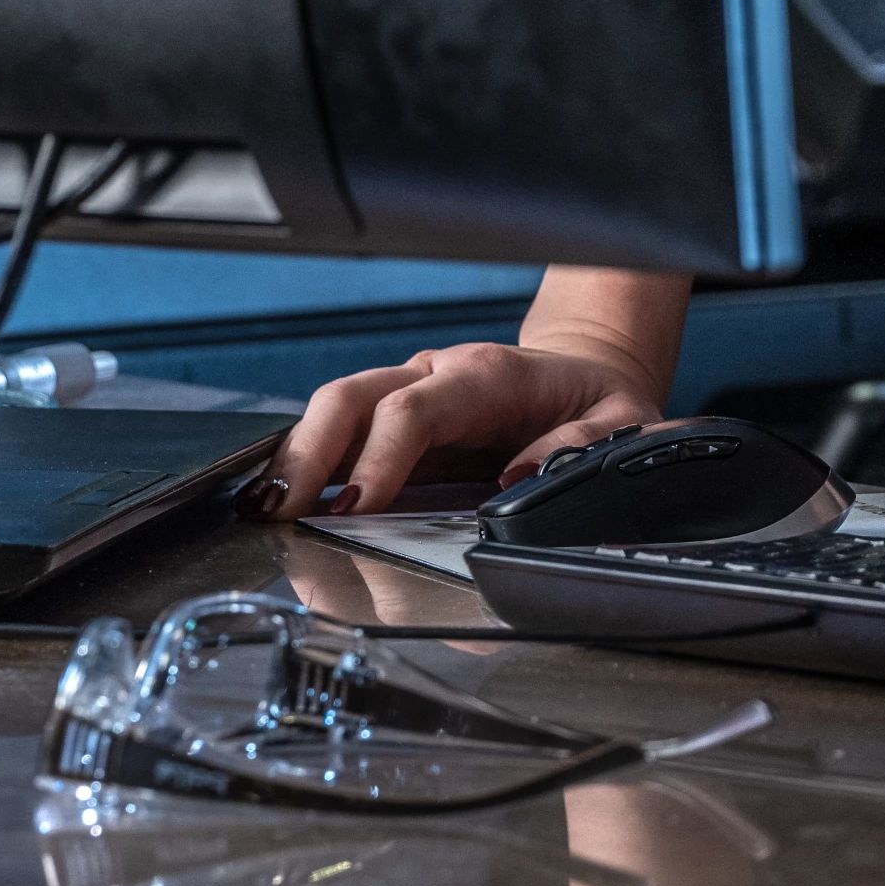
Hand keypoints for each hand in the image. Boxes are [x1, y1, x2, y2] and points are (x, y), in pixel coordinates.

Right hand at [260, 343, 657, 516]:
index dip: (381, 456)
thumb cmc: (596, 402)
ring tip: (263, 511)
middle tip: (279, 510)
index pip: (416, 408)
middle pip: (353, 396)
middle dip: (310, 452)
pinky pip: (340, 430)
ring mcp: (409, 391)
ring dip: (295, 458)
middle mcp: (438, 375)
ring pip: (335, 408)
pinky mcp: (394, 417)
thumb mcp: (621, 422)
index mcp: (489, 375)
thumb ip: (582, 445)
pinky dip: (305, 462)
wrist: (584, 374)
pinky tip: (280, 499)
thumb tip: (520, 477)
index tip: (358, 505)